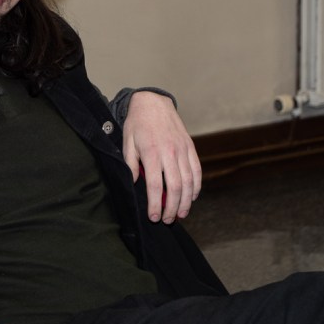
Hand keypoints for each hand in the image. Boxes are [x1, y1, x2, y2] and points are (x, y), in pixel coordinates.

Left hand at [122, 91, 201, 223]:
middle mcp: (170, 152)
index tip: (154, 217)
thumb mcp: (127, 142)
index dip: (157, 204)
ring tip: (181, 214)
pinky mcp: (190, 147)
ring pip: (189, 181)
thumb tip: (135, 183)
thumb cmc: (137, 124)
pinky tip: (192, 197)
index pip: (156, 185)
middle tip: (167, 220)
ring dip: (186, 201)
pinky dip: (196, 186)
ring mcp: (183, 150)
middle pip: (176, 187)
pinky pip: (197, 170)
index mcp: (152, 153)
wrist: (153, 103)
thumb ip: (131, 164)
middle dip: (172, 207)